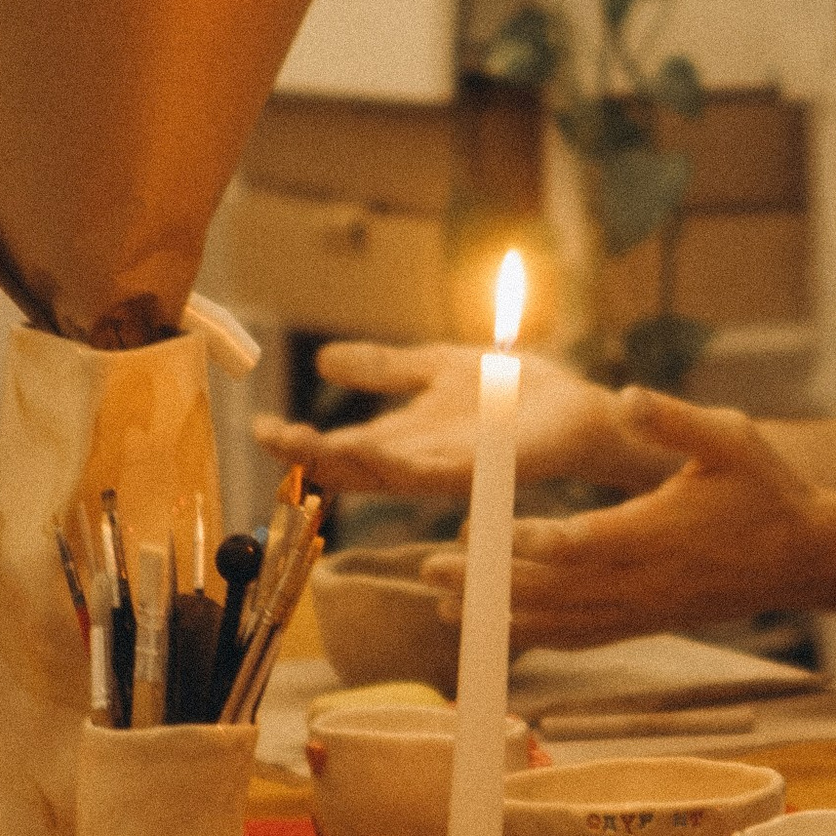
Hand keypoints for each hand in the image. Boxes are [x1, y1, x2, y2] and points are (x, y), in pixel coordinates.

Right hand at [251, 341, 674, 500]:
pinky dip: (402, 464)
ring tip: (301, 444)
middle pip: (352, 466)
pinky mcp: (485, 470)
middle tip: (267, 437)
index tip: (259, 427)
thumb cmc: (513, 394)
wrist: (576, 407)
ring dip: (343, 461)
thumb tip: (325, 361)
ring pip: (385, 474)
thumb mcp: (436, 368)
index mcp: (406, 440)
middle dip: (308, 455)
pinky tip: (373, 451)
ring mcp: (450, 471)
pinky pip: (436, 472)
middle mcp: (419, 463)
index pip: (341, 447)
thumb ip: (384, 369)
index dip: (300, 442)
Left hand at [421, 392, 826, 642]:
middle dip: (488, 582)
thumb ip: (675, 420)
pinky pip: (580, 637)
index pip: (582, 545)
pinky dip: (535, 635)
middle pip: (553, 590)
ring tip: (442, 600)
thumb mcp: (731, 438)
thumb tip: (625, 397)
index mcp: (657, 534)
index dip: (532, 544)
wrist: (804, 558)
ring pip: (559, 621)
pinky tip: (500, 627)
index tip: (486, 531)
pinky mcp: (643, 624)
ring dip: (499, 613)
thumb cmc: (766, 491)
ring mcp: (641, 612)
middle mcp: (642, 583)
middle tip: (428, 567)